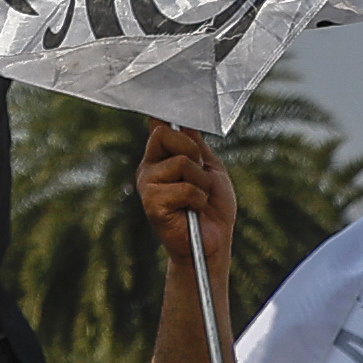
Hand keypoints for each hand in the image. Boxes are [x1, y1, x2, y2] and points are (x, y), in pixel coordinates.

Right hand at [133, 125, 233, 281]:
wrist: (214, 241)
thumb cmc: (213, 208)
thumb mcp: (210, 168)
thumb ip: (196, 144)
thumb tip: (181, 120)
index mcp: (160, 159)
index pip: (160, 128)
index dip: (174, 126)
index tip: (185, 132)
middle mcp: (149, 169)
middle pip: (164, 134)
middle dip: (193, 152)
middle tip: (200, 175)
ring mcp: (147, 186)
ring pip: (180, 163)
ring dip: (200, 182)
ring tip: (199, 198)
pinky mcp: (152, 204)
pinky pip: (183, 188)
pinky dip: (197, 199)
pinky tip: (192, 210)